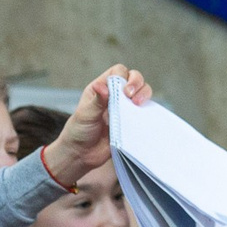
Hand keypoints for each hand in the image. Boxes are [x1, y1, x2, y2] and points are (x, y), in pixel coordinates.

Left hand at [42, 64, 150, 187]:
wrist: (82, 154)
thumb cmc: (78, 131)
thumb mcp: (85, 115)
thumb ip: (96, 101)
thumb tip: (103, 87)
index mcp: (101, 88)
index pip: (118, 72)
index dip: (124, 77)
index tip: (123, 90)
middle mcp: (114, 95)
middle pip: (134, 79)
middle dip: (138, 84)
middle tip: (132, 98)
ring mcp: (125, 108)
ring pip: (143, 93)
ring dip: (145, 95)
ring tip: (138, 105)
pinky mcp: (132, 121)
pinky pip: (145, 111)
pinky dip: (147, 111)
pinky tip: (144, 117)